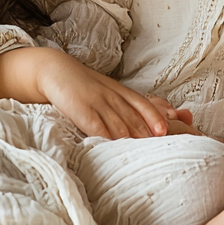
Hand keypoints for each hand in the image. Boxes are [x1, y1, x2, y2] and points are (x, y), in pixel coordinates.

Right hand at [0, 47, 192, 138]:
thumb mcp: (108, 92)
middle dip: (148, 133)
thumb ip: (125, 106)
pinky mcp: (80, 109)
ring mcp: (97, 102)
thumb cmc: (86, 87)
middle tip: (160, 148)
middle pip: (134, 117)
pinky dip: (106, 136)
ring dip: (131, 138)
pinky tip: (112, 147)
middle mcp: (112, 96)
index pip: (143, 104)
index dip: (155, 117)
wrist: (57, 71)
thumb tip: (146, 121)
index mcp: (121, 91)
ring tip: (142, 153)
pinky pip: (96, 125)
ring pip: (118, 122)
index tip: (166, 131)